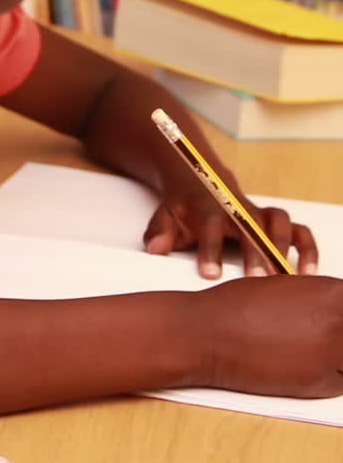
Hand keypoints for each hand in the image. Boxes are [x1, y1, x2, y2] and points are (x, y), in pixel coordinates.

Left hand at [143, 177, 317, 278]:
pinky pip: (299, 231)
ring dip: (283, 248)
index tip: (210, 274)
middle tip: (256, 281)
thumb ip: (159, 232)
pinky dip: (307, 249)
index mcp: (207, 207)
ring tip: (286, 279)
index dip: (211, 248)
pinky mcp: (273, 222)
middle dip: (255, 251)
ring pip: (279, 221)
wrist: (201, 181)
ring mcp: (257, 213)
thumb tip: (155, 248)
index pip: (210, 224)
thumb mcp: (165, 216)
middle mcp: (237, 208)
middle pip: (250, 224)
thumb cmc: (184, 209)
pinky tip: (307, 273)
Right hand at [194, 273, 342, 397]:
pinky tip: (308, 364)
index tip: (339, 318)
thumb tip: (332, 308)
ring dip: (340, 355)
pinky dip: (332, 376)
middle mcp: (336, 322)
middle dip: (342, 333)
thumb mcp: (286, 287)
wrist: (211, 333)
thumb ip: (318, 298)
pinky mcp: (318, 383)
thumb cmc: (239, 306)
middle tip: (325, 335)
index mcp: (331, 291)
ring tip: (314, 348)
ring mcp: (330, 354)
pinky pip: (341, 381)